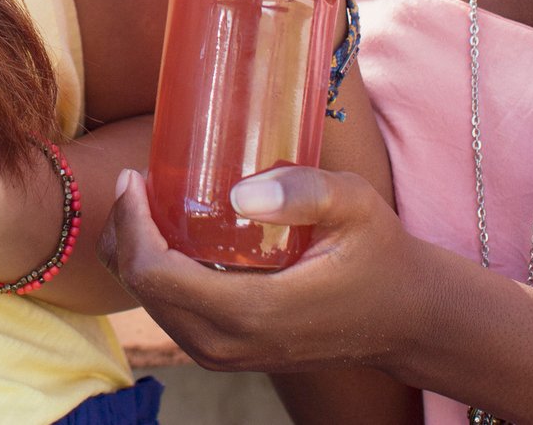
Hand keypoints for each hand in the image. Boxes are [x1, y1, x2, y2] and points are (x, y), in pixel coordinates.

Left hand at [98, 165, 416, 373]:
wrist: (406, 319)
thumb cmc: (379, 254)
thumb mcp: (354, 206)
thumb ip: (304, 192)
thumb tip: (239, 193)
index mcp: (253, 311)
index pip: (156, 275)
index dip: (132, 223)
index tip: (136, 176)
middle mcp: (228, 344)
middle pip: (142, 290)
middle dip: (126, 232)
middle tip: (139, 181)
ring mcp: (226, 355)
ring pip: (150, 306)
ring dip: (137, 254)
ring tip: (148, 203)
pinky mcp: (229, 354)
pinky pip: (170, 315)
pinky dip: (155, 276)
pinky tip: (170, 236)